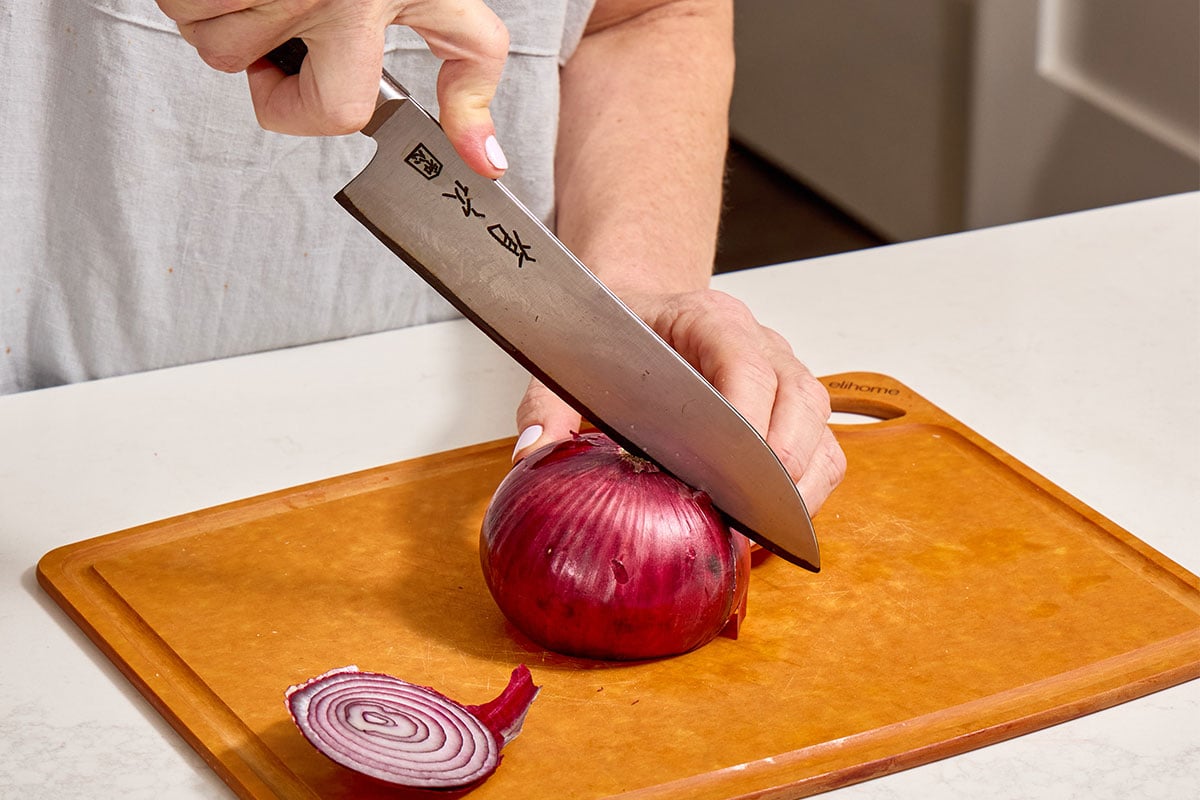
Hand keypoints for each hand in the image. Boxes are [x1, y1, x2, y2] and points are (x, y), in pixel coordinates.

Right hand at [157, 0, 509, 176]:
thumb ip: (469, 74)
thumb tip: (485, 160)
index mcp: (361, 5)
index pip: (334, 111)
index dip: (308, 111)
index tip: (305, 92)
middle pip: (237, 66)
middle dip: (249, 46)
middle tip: (280, 6)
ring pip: (195, 26)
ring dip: (216, 7)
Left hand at [512, 288, 846, 514]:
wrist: (639, 310)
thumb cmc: (614, 335)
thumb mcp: (569, 360)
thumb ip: (546, 403)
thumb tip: (533, 454)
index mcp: (709, 319)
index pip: (745, 362)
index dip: (745, 418)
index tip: (726, 473)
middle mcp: (761, 343)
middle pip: (799, 399)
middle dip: (779, 467)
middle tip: (745, 520)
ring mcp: (785, 375)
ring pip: (820, 429)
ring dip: (801, 486)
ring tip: (762, 534)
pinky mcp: (793, 410)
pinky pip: (824, 451)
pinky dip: (809, 492)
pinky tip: (770, 528)